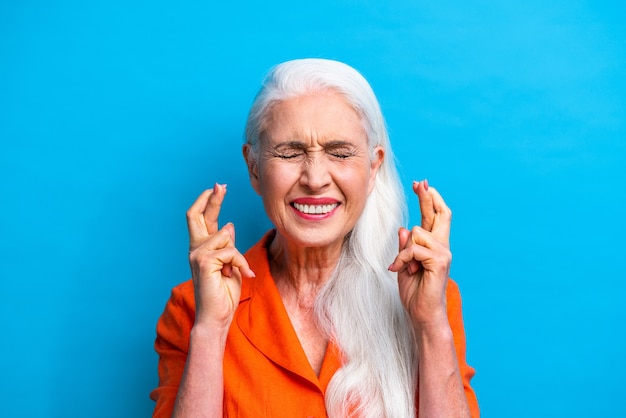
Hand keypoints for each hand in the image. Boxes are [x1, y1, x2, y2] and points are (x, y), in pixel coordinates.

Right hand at [186, 184, 254, 328]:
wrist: (216, 317)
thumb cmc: (224, 294)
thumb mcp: (231, 264)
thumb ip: (227, 245)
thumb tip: (229, 225)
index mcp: (201, 248)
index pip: (202, 219)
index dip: (209, 201)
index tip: (218, 187)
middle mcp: (195, 249)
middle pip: (197, 215)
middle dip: (211, 199)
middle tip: (221, 185)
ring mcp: (197, 254)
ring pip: (225, 236)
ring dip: (238, 254)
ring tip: (238, 271)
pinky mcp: (203, 261)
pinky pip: (230, 250)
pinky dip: (240, 262)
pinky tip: (242, 274)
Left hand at [388, 180, 451, 329]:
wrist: (423, 314)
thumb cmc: (415, 293)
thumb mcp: (404, 265)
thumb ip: (405, 247)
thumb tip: (404, 228)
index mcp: (433, 246)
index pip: (434, 217)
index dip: (429, 199)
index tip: (421, 184)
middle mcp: (442, 246)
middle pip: (438, 214)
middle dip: (427, 197)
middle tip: (419, 182)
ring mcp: (443, 253)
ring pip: (417, 232)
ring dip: (403, 250)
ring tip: (401, 267)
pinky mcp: (440, 261)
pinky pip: (413, 248)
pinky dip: (402, 259)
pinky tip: (399, 270)